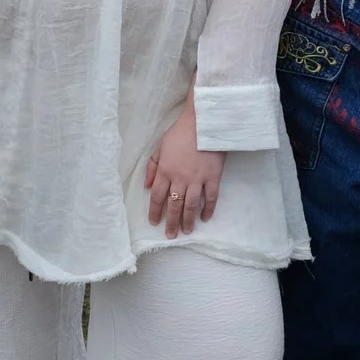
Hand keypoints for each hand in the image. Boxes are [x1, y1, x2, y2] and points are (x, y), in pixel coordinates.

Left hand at [144, 101, 222, 236]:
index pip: (157, 197)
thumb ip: (152, 167)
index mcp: (165, 171)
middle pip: (174, 206)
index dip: (155, 212)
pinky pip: (211, 198)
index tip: (154, 223)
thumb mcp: (160, 147)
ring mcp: (198, 180)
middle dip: (171, 223)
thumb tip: (146, 186)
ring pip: (191, 206)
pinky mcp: (213, 178)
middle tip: (170, 235)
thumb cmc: (180, 133)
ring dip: (188, 220)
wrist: (204, 124)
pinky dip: (208, 210)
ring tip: (186, 231)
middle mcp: (180, 179)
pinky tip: (205, 218)